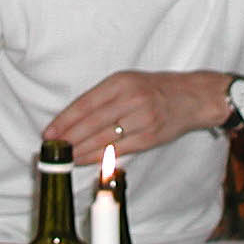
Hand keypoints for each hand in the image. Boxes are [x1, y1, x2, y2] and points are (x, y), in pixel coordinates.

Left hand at [45, 69, 222, 161]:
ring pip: (104, 139)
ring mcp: (143, 120)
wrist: (193, 97)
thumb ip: (103, 97)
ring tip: (65, 158)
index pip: (86, 103)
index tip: (50, 132)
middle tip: (53, 149)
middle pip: (92, 123)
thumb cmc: (156, 89)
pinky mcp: (150, 138)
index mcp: (122, 82)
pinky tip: (85, 160)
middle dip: (69, 138)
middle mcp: (132, 99)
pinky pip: (119, 150)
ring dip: (81, 151)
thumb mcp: (128, 82)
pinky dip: (99, 157)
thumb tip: (72, 119)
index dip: (65, 120)